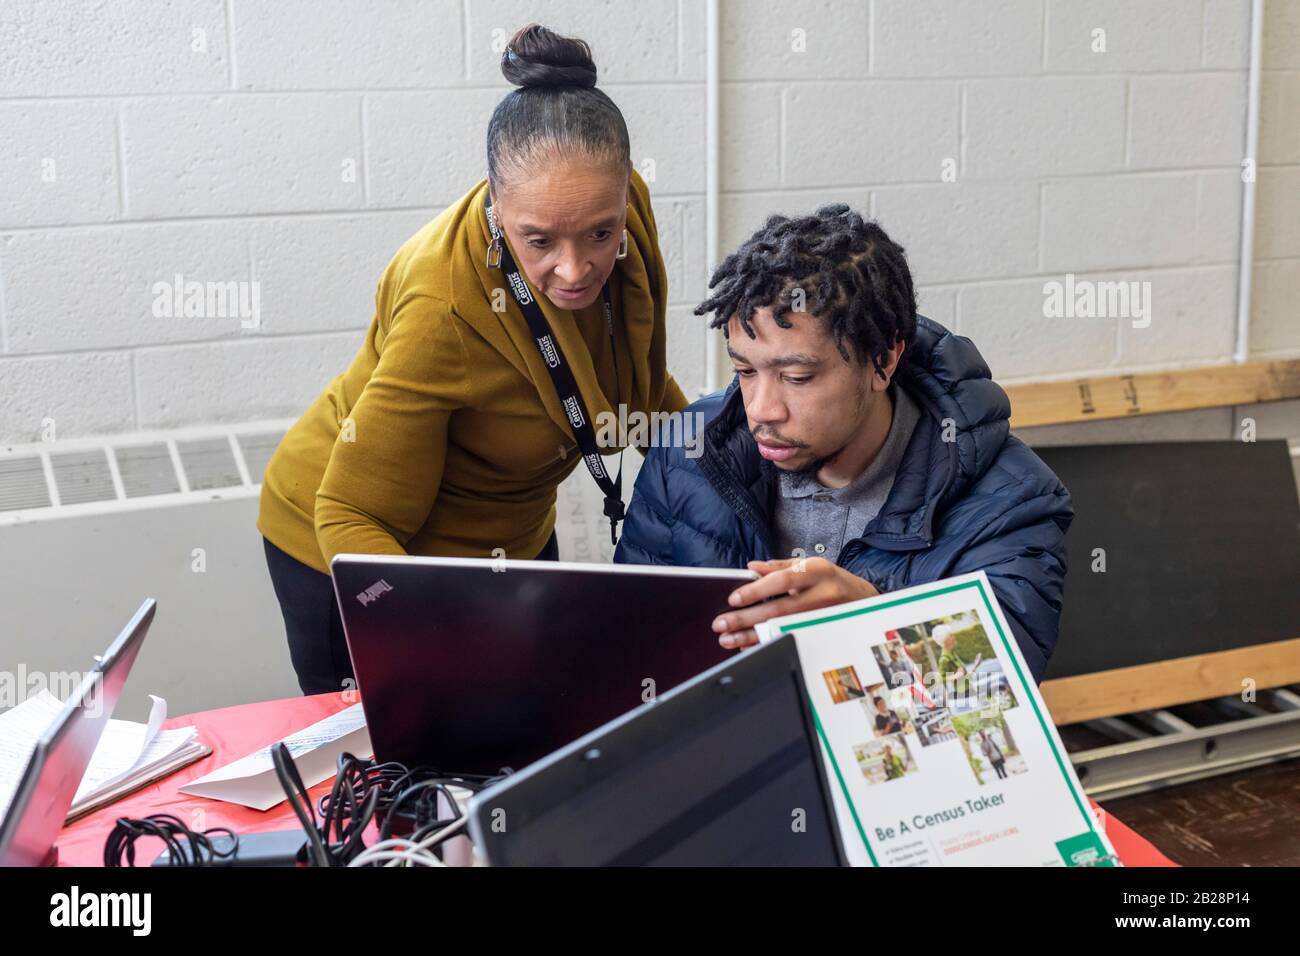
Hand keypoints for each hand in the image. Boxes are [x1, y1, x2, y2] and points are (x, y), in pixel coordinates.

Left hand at [712, 557, 879, 649]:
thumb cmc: (831, 580)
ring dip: (752, 636)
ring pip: (782, 628)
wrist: (865, 599)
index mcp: (817, 571)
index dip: (757, 590)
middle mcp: (822, 595)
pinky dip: (767, 643)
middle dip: (746, 619)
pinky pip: (790, 640)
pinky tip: (749, 646)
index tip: (734, 599)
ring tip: (729, 639)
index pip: (782, 580)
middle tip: (722, 624)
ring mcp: (824, 617)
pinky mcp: (823, 633)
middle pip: (779, 609)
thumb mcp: (810, 566)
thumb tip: (751, 567)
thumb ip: (780, 567)